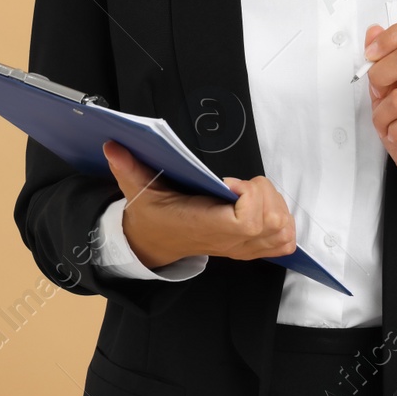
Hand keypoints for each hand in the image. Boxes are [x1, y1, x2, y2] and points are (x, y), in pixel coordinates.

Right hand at [102, 140, 296, 267]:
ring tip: (252, 194)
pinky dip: (284, 224)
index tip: (229, 183)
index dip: (250, 197)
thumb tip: (112, 145)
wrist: (155, 243)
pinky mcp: (250, 250)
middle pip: (273, 221)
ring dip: (275, 205)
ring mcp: (242, 248)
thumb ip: (127, 168)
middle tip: (242, 185)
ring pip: (282, 230)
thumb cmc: (153, 215)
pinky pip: (284, 243)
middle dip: (265, 194)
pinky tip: (264, 209)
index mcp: (204, 226)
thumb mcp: (138, 190)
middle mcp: (228, 241)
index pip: (247, 222)